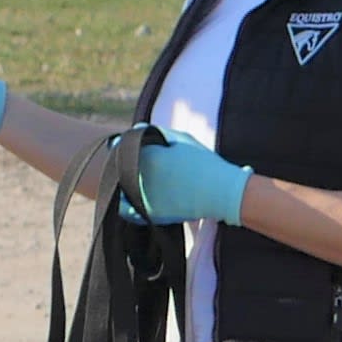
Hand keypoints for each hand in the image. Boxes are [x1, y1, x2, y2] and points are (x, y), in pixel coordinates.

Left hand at [123, 133, 252, 224]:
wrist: (221, 193)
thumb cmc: (204, 163)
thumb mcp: (183, 139)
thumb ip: (158, 132)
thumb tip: (137, 127)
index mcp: (149, 156)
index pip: (122, 147)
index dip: (123, 146)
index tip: (128, 147)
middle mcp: (143, 177)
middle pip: (119, 168)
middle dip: (123, 164)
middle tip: (133, 163)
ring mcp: (144, 197)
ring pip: (121, 188)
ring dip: (124, 183)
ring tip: (138, 179)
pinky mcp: (149, 214)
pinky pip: (128, 209)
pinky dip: (128, 203)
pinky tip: (136, 196)